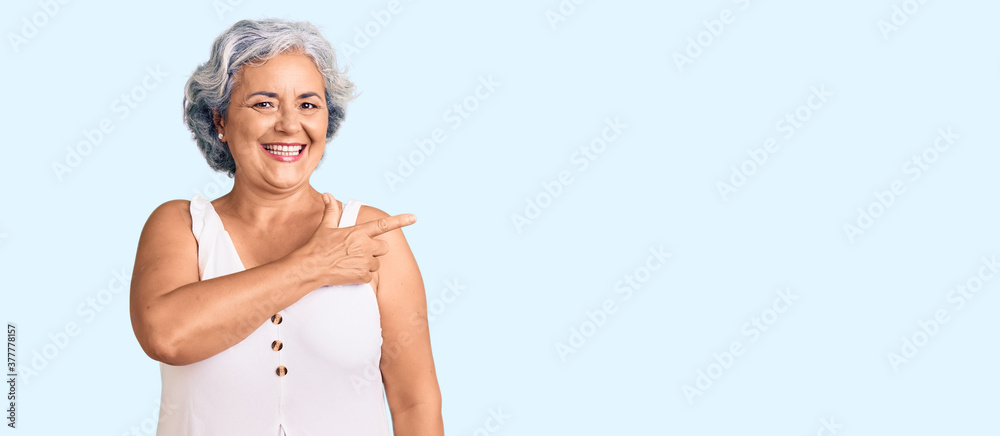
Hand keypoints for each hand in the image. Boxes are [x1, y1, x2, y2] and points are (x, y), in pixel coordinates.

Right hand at [292, 192, 415, 286]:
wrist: (310, 268)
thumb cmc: (317, 246)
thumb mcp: (325, 226)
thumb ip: (331, 210)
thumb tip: (327, 194)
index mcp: (359, 232)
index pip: (383, 224)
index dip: (400, 220)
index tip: (414, 218)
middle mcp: (365, 246)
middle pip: (383, 247)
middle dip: (375, 249)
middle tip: (359, 251)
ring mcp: (365, 262)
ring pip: (377, 263)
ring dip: (368, 263)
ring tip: (351, 262)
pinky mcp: (362, 276)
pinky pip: (370, 276)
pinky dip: (362, 276)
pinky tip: (349, 272)